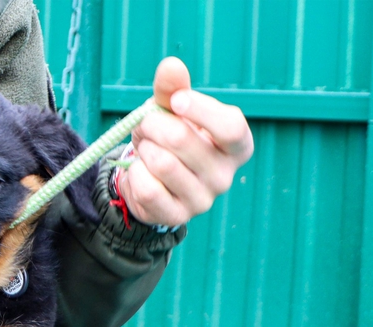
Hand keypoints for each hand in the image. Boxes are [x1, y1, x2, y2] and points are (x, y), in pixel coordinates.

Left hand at [117, 57, 253, 226]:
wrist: (155, 178)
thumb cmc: (173, 135)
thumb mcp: (175, 109)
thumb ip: (174, 88)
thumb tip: (170, 65)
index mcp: (238, 145)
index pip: (231, 127)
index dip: (200, 110)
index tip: (175, 100)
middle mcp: (226, 176)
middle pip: (182, 140)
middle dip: (152, 124)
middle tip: (146, 123)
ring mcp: (203, 200)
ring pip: (161, 164)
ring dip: (143, 147)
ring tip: (145, 146)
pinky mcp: (177, 216)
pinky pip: (147, 189)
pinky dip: (135, 173)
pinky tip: (141, 171)